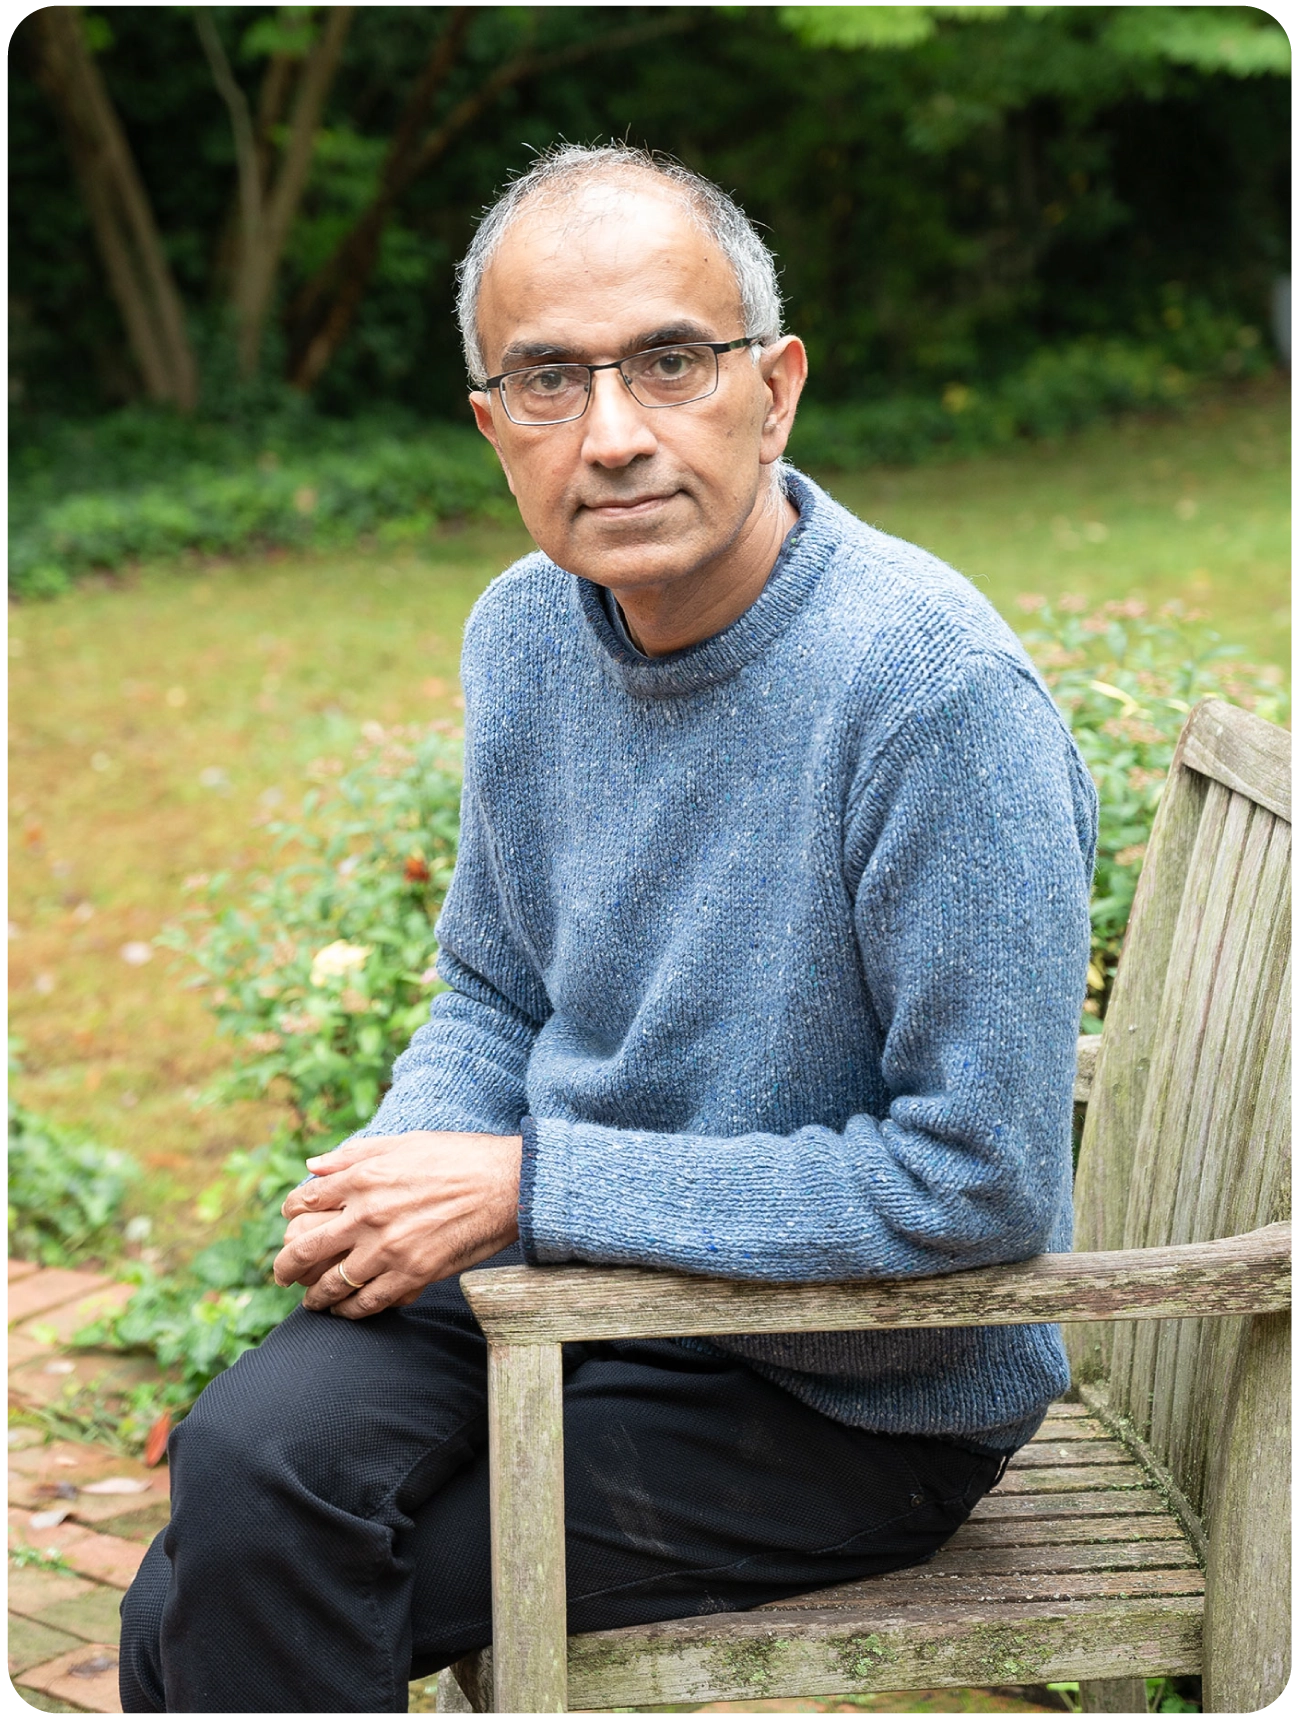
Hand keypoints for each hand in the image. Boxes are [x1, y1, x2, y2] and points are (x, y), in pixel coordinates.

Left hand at [273, 1130, 521, 1318]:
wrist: (508, 1185)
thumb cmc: (460, 1157)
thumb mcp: (405, 1142)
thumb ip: (355, 1154)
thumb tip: (313, 1164)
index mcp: (364, 1177)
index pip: (305, 1199)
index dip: (291, 1212)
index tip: (291, 1221)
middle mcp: (368, 1214)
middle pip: (306, 1248)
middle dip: (285, 1266)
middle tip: (281, 1275)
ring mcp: (388, 1249)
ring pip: (332, 1284)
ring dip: (315, 1297)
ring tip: (311, 1302)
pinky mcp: (412, 1275)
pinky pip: (367, 1303)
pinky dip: (350, 1312)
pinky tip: (347, 1311)